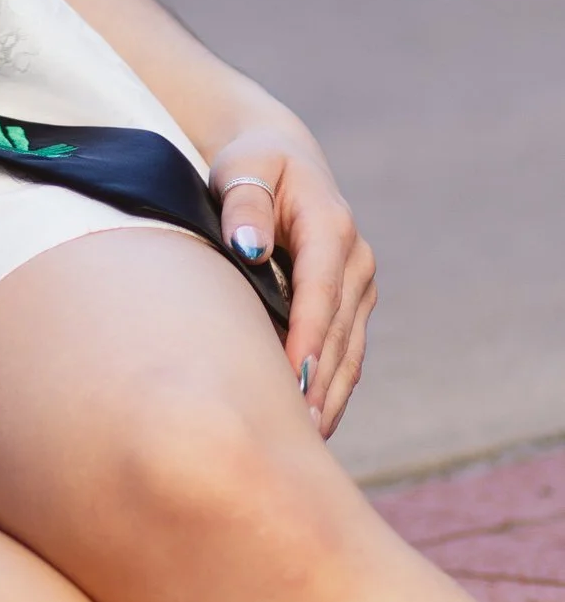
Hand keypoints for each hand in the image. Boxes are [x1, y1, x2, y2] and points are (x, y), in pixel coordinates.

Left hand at [206, 118, 376, 435]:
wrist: (279, 160)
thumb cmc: (250, 166)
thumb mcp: (242, 169)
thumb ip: (244, 204)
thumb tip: (249, 247)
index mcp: (330, 224)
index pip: (321, 290)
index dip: (309, 337)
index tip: (293, 378)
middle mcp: (355, 259)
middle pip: (340, 331)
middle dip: (321, 381)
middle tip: (297, 434)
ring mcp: (359, 285)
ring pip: (349, 351)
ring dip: (329, 394)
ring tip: (306, 442)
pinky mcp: (352, 305)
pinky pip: (345, 352)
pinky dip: (331, 387)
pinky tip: (312, 423)